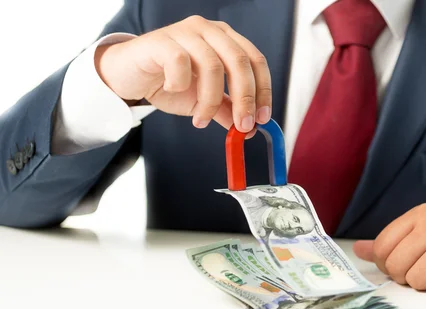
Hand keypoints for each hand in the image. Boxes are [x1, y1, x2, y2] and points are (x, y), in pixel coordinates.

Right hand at [94, 16, 271, 132]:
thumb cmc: (167, 82)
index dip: (263, 91)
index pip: (255, 61)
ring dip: (210, 100)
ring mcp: (185, 32)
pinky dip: (180, 84)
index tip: (262, 118)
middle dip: (245, 98)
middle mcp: (209, 31)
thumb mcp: (204, 101)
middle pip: (239, 61)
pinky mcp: (161, 40)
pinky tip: (172, 89)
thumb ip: (227, 110)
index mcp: (225, 40)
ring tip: (200, 119)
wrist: (128, 76)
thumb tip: (251, 128)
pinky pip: (180, 63)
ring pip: (213, 65)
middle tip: (241, 125)